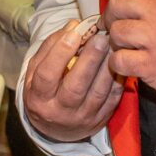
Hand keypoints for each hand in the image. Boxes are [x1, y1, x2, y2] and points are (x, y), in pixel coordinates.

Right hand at [22, 21, 121, 141]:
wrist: (55, 129)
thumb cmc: (45, 91)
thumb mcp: (36, 69)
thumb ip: (51, 46)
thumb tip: (73, 26)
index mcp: (38, 98)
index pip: (46, 75)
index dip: (59, 53)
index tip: (74, 34)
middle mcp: (59, 111)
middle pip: (75, 86)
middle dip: (90, 60)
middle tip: (101, 38)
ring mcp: (81, 118)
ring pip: (98, 93)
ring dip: (107, 67)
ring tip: (112, 46)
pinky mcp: (99, 120)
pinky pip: (112, 99)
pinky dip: (118, 79)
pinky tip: (119, 62)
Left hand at [105, 0, 155, 105]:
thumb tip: (127, 1)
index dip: (117, 8)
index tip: (117, 18)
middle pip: (116, 8)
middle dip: (111, 21)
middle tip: (116, 33)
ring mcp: (154, 39)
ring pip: (116, 34)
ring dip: (117, 44)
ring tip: (129, 50)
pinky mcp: (150, 65)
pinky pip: (118, 59)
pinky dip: (119, 64)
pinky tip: (130, 65)